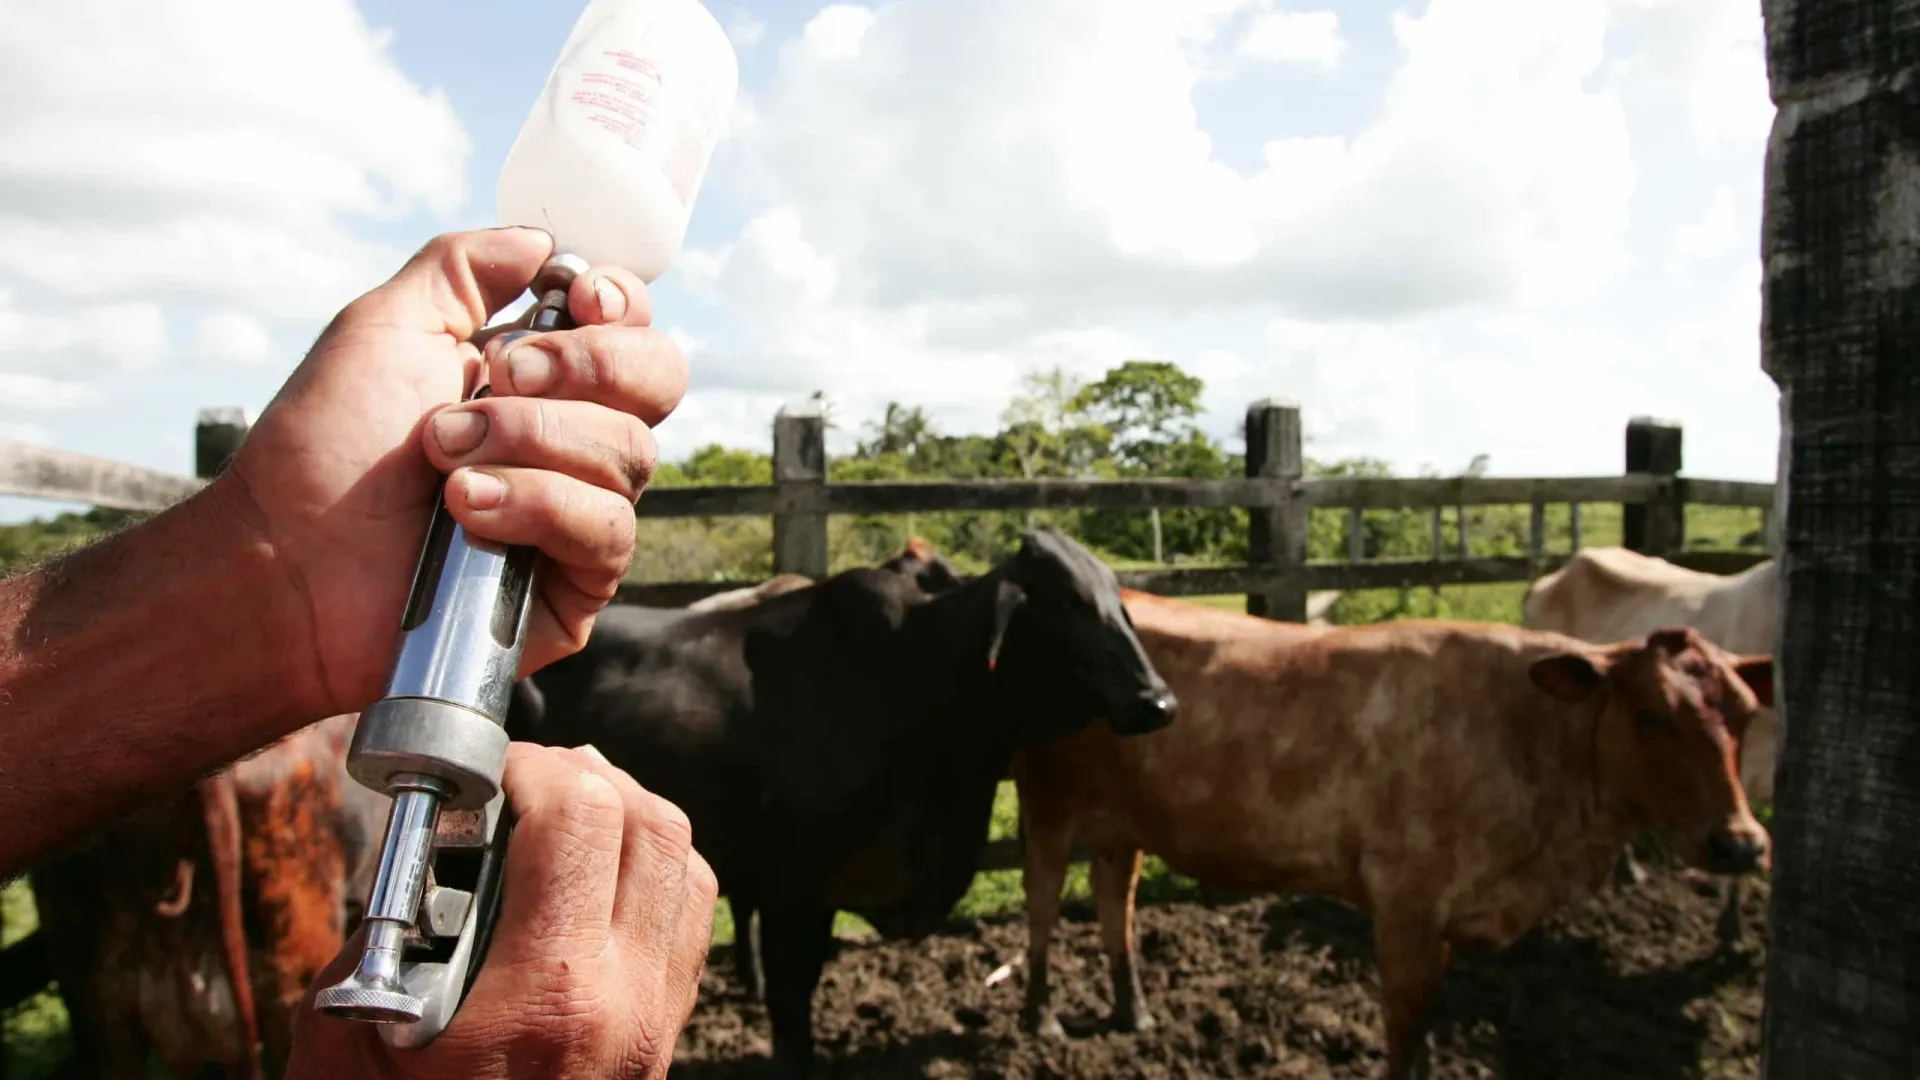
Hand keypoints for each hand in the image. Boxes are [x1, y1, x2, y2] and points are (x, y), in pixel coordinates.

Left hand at [212, 227, 686, 719]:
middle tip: (500, 376)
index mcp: (538, 377)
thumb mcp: (385, 326)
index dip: (622, 303)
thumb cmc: (323, 450)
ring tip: (444, 455)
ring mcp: (578, 513)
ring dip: (530, 440)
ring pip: (630, 453)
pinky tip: (470, 509)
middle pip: (659, 380)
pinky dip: (538, 504)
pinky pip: (607, 529)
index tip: (577, 296)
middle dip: (587, 365)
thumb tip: (545, 240)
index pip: (632, 328)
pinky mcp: (576, 584)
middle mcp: (571, 441)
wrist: (285, 558)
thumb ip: (464, 268)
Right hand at [287, 744, 717, 1079]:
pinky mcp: (665, 1038)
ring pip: (686, 864)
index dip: (530, 767)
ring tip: (559, 819)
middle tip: (521, 787)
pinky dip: (654, 873)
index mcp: (547, 994)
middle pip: (652, 823)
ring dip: (629, 819)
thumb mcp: (348, 1035)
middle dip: (584, 779)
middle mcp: (625, 1000)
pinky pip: (688, 921)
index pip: (581, 816)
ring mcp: (658, 1022)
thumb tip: (437, 839)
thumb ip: (387, 924)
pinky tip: (594, 879)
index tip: (484, 775)